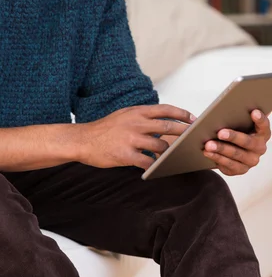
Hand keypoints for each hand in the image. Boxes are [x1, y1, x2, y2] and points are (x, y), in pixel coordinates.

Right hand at [78, 104, 194, 168]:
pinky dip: (155, 166)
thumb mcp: (123, 115)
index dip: (182, 114)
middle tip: (193, 139)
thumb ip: (141, 116)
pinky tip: (156, 167)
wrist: (82, 140)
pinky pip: (147, 162)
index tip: (193, 119)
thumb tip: (162, 120)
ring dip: (168, 152)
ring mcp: (131, 139)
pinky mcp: (126, 155)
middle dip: (184, 133)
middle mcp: (135, 123)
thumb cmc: (104, 129)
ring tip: (171, 156)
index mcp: (136, 111)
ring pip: (160, 146)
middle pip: (168, 127)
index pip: (165, 109)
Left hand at [203, 109, 270, 175]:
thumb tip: (209, 114)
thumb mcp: (234, 123)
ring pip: (236, 155)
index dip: (260, 119)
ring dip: (221, 149)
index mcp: (261, 133)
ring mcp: (251, 160)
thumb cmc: (232, 131)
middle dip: (233, 137)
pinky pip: (229, 165)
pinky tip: (207, 152)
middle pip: (247, 142)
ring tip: (208, 144)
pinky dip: (217, 158)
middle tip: (220, 133)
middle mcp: (259, 148)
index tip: (254, 112)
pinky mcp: (241, 169)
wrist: (228, 150)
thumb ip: (230, 117)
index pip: (264, 126)